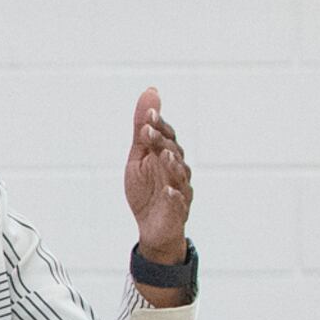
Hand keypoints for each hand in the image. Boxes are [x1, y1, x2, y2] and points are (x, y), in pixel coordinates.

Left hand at [125, 88, 192, 268]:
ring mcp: (179, 191)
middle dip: (161, 141)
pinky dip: (174, 197)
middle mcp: (177, 171)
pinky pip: (178, 204)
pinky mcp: (177, 211)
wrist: (153, 227)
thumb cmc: (148, 190)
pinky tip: (168, 191)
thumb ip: (143, 128)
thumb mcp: (139, 157)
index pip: (166, 137)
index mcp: (167, 156)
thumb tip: (151, 91)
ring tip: (163, 155)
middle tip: (148, 130)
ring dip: (171, 165)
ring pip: (179, 176)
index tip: (148, 115)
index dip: (158, 126)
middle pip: (172, 153)